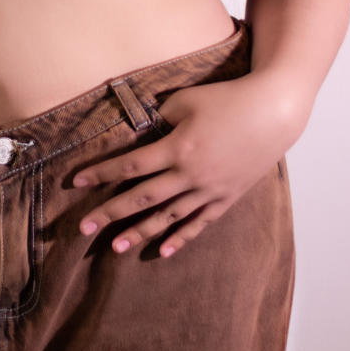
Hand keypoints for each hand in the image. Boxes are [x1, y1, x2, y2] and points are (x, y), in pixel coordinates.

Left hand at [71, 74, 298, 257]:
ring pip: (168, 217)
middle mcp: (191, 174)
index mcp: (178, 147)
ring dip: (140, 232)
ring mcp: (210, 190)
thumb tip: (141, 128)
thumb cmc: (228, 99)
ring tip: (115, 247)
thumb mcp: (187, 99)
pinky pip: (199, 223)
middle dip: (110, 213)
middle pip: (143, 197)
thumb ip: (160, 115)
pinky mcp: (226, 198)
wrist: (273, 113)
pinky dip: (180, 238)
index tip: (76, 182)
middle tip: (83, 228)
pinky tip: (162, 251)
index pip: (130, 165)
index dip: (101, 173)